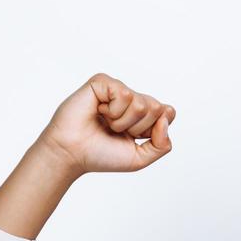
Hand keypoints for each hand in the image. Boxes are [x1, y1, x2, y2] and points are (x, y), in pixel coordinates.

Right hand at [36, 73, 173, 175]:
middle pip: (157, 108)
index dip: (155, 129)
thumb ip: (162, 145)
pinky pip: (124, 94)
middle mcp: (132, 99)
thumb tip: (165, 117)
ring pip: (141, 103)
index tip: (133, 137)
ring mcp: (117, 89)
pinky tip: (99, 111)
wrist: (72, 153)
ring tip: (106, 122)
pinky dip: (113, 111)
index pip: (168, 112)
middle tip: (115, 131)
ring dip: (123, 122)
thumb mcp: (139, 158)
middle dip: (137, 128)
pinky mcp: (103, 82)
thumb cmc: (100, 155)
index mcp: (142, 115)